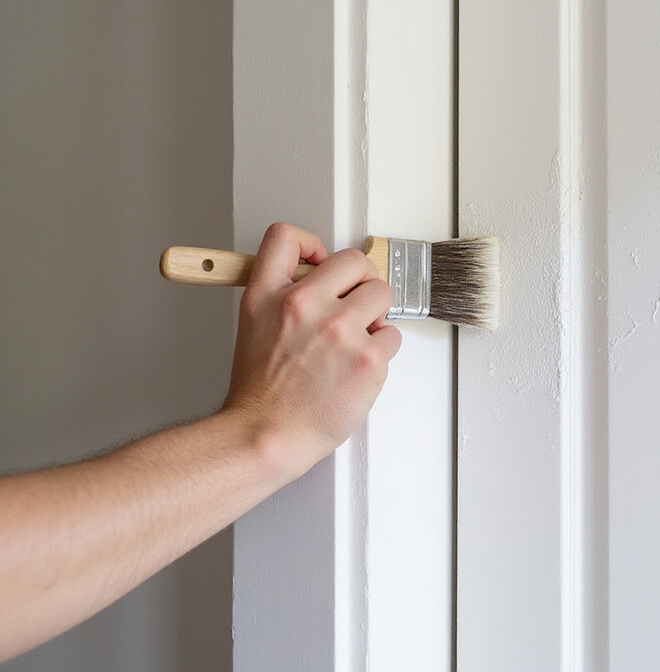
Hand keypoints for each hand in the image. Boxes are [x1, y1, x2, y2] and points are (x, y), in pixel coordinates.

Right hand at [221, 223, 401, 480]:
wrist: (269, 434)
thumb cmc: (263, 391)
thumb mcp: (254, 326)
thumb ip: (282, 294)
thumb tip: (318, 275)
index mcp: (268, 296)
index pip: (285, 237)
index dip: (311, 244)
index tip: (321, 262)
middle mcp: (302, 306)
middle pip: (354, 261)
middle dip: (360, 281)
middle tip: (354, 304)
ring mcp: (338, 330)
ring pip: (383, 294)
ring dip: (376, 315)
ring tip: (355, 339)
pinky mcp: (367, 357)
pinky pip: (393, 335)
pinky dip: (382, 349)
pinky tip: (359, 365)